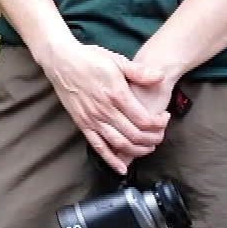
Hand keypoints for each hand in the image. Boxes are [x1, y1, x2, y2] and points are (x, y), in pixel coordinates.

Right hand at [37, 41, 169, 172]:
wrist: (61, 61)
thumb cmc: (89, 59)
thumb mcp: (117, 60)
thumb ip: (139, 72)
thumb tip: (160, 75)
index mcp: (116, 94)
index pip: (144, 119)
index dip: (159, 123)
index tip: (164, 118)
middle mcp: (105, 110)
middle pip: (135, 135)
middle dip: (152, 139)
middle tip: (160, 135)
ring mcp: (92, 119)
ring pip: (119, 144)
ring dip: (137, 150)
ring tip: (148, 148)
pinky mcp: (82, 124)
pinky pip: (98, 147)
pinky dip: (111, 160)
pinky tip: (121, 168)